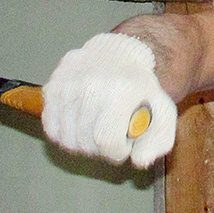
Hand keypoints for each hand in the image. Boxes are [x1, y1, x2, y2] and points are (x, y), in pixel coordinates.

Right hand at [42, 33, 176, 166]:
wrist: (121, 52)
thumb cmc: (141, 87)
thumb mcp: (162, 111)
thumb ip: (159, 141)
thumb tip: (138, 160)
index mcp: (121, 90)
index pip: (106, 141)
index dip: (116, 151)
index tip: (123, 143)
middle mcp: (91, 85)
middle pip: (85, 143)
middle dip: (100, 148)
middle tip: (110, 134)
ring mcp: (69, 83)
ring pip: (67, 138)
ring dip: (82, 141)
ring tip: (97, 125)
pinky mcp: (53, 85)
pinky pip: (51, 127)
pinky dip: (64, 132)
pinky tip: (81, 121)